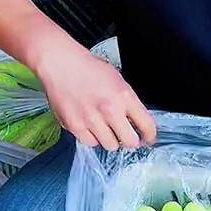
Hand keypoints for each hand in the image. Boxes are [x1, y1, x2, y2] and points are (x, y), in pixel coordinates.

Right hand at [34, 38, 155, 149]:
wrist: (61, 64)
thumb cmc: (89, 70)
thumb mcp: (119, 81)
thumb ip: (129, 103)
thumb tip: (138, 124)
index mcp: (124, 96)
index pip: (147, 126)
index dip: (149, 135)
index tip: (148, 137)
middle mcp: (109, 110)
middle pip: (130, 142)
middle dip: (131, 140)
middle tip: (126, 135)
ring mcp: (91, 120)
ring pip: (111, 146)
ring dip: (111, 139)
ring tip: (105, 128)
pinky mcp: (75, 126)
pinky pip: (91, 143)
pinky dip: (93, 137)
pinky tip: (91, 126)